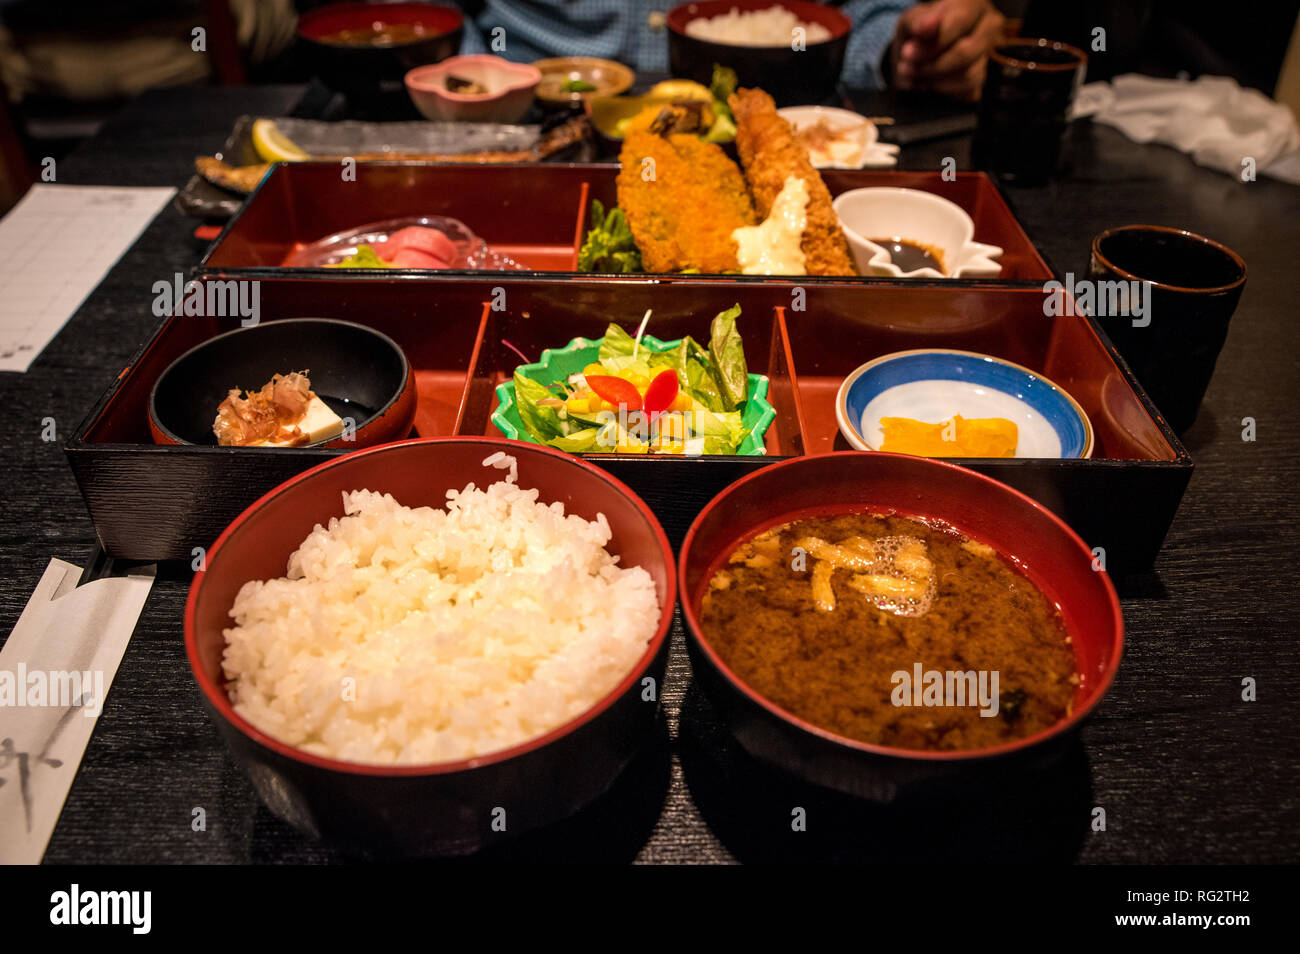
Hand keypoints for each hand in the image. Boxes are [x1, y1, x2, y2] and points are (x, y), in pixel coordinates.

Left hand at [890, 0, 1005, 101]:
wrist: (915, 54)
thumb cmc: (917, 31)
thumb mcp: (911, 21)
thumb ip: (918, 23)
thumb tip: (926, 27)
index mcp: (973, 5)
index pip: (959, 22)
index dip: (932, 42)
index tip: (907, 53)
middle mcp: (988, 27)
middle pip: (966, 52)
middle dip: (932, 65)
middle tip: (907, 69)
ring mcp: (988, 54)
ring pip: (969, 75)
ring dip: (935, 81)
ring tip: (914, 76)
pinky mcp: (982, 80)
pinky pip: (968, 92)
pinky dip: (943, 92)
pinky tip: (928, 84)